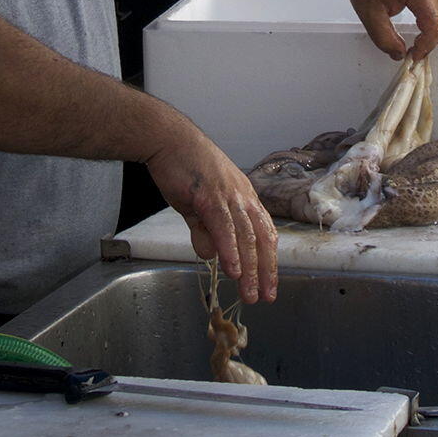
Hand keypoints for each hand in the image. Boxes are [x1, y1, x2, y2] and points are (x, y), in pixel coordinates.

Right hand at [144, 122, 278, 303]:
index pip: (264, 232)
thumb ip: (204, 231)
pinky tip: (232, 269)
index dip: (269, 259)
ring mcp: (229, 196)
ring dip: (249, 268)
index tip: (269, 282)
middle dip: (265, 271)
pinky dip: (230, 250)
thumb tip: (210, 256)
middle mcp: (243, 196)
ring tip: (249, 292)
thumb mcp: (197, 205)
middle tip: (266, 296)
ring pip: (246, 237)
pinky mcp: (210, 196)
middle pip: (261, 239)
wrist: (168, 140)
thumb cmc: (183, 167)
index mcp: (244, 197)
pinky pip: (224, 228)